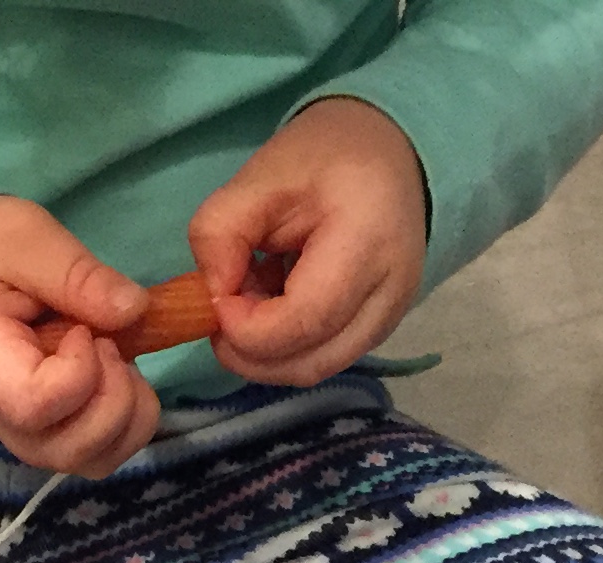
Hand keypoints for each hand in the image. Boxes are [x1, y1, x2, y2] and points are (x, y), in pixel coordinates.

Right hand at [0, 195, 163, 478]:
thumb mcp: (23, 239)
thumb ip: (75, 273)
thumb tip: (134, 310)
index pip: (34, 405)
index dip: (79, 373)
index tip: (84, 330)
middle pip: (68, 451)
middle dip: (114, 399)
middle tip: (108, 345)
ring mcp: (23, 433)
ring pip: (90, 462)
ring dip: (128, 417)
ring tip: (119, 364)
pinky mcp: (46, 433)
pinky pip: (96, 454)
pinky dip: (127, 423)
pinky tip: (118, 378)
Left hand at [189, 97, 427, 389]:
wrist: (388, 152)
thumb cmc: (325, 156)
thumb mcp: (259, 177)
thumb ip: (220, 232)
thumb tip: (211, 297)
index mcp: (367, 242)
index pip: (303, 321)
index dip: (246, 327)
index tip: (217, 296)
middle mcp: (390, 293)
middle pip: (308, 362)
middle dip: (248, 350)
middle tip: (222, 307)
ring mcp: (391, 317)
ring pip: (314, 369)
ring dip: (265, 352)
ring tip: (249, 301)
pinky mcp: (380, 329)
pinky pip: (323, 358)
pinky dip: (285, 347)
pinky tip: (272, 305)